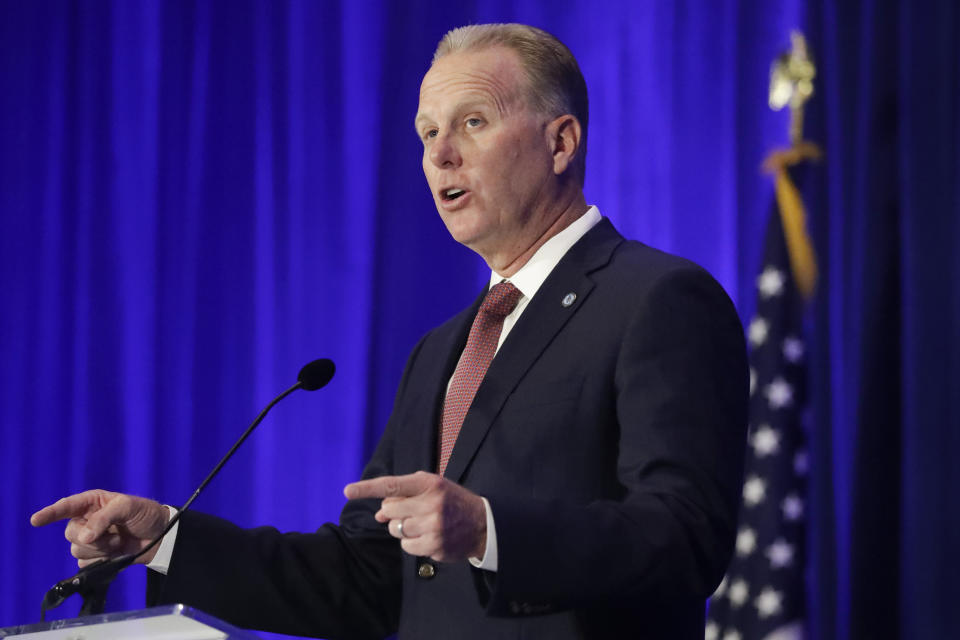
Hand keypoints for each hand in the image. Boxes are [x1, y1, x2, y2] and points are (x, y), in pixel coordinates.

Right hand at [30, 490, 168, 566]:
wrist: (161, 536)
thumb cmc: (145, 514)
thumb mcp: (127, 508)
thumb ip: (103, 519)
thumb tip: (84, 537)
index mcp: (92, 503)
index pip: (66, 507)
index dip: (49, 513)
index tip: (35, 520)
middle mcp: (87, 520)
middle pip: (70, 533)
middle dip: (90, 538)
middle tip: (113, 535)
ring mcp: (90, 539)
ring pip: (76, 550)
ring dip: (99, 549)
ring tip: (118, 543)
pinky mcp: (96, 556)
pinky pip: (84, 563)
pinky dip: (100, 560)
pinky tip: (115, 553)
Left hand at [344, 471, 486, 562]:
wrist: (483, 524)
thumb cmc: (451, 502)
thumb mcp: (432, 488)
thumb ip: (404, 495)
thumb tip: (379, 514)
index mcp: (429, 483)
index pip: (392, 484)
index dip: (367, 488)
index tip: (347, 490)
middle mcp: (431, 503)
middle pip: (390, 510)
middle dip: (393, 513)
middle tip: (410, 512)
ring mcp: (433, 526)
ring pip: (397, 530)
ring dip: (404, 528)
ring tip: (423, 524)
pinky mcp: (435, 546)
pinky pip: (406, 546)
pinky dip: (411, 543)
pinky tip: (427, 536)